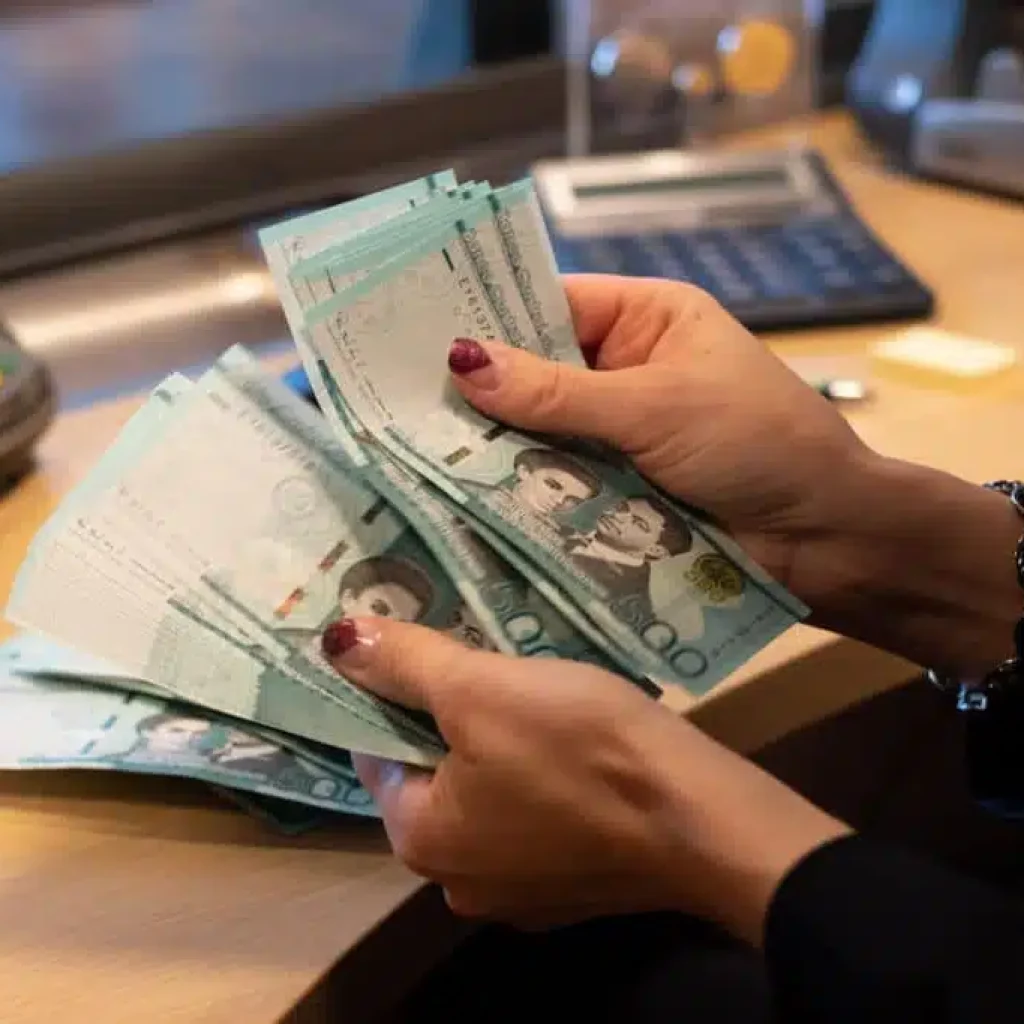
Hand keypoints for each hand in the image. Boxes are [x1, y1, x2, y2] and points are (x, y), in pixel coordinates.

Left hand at [323, 616, 849, 942]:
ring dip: (501, 747)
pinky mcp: (577, 888)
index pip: (379, 755)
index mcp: (422, 843)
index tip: (428, 651)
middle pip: (435, 779)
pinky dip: (543, 780)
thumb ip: (404, 663)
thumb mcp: (481, 688)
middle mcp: (459, 884)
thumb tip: (336, 639)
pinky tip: (574, 743)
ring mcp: (524, 895)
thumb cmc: (580, 747)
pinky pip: (537, 818)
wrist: (704, 818)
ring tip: (533, 692)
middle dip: (454, 719)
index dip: (396, 695)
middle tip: (488, 664)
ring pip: (490, 797)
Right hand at [448, 274, 867, 604]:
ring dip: (498, 448)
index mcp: (647, 320)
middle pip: (537, 373)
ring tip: (414, 452)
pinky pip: (558, 482)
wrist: (824, 537)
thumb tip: (462, 360)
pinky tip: (463, 497)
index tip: (416, 336)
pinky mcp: (618, 490)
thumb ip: (558, 392)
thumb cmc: (757, 442)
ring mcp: (620, 433)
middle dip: (484, 392)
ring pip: (542, 432)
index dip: (489, 319)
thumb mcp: (656, 406)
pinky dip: (524, 491)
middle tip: (399, 404)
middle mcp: (627, 370)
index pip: (550, 304)